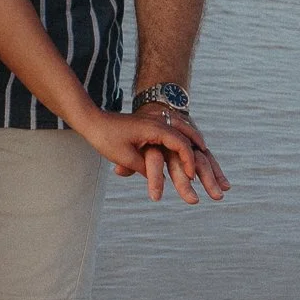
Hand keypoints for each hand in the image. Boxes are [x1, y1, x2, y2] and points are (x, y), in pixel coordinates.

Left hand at [84, 109, 226, 203]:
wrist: (93, 121)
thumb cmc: (106, 138)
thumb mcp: (125, 156)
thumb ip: (144, 167)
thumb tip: (161, 178)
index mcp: (153, 128)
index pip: (179, 143)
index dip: (187, 160)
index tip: (191, 175)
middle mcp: (158, 122)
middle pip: (186, 135)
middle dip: (198, 150)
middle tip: (206, 163)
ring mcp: (156, 122)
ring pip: (182, 130)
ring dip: (194, 140)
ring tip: (205, 152)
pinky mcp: (152, 125)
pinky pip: (174, 130)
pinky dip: (184, 138)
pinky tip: (188, 146)